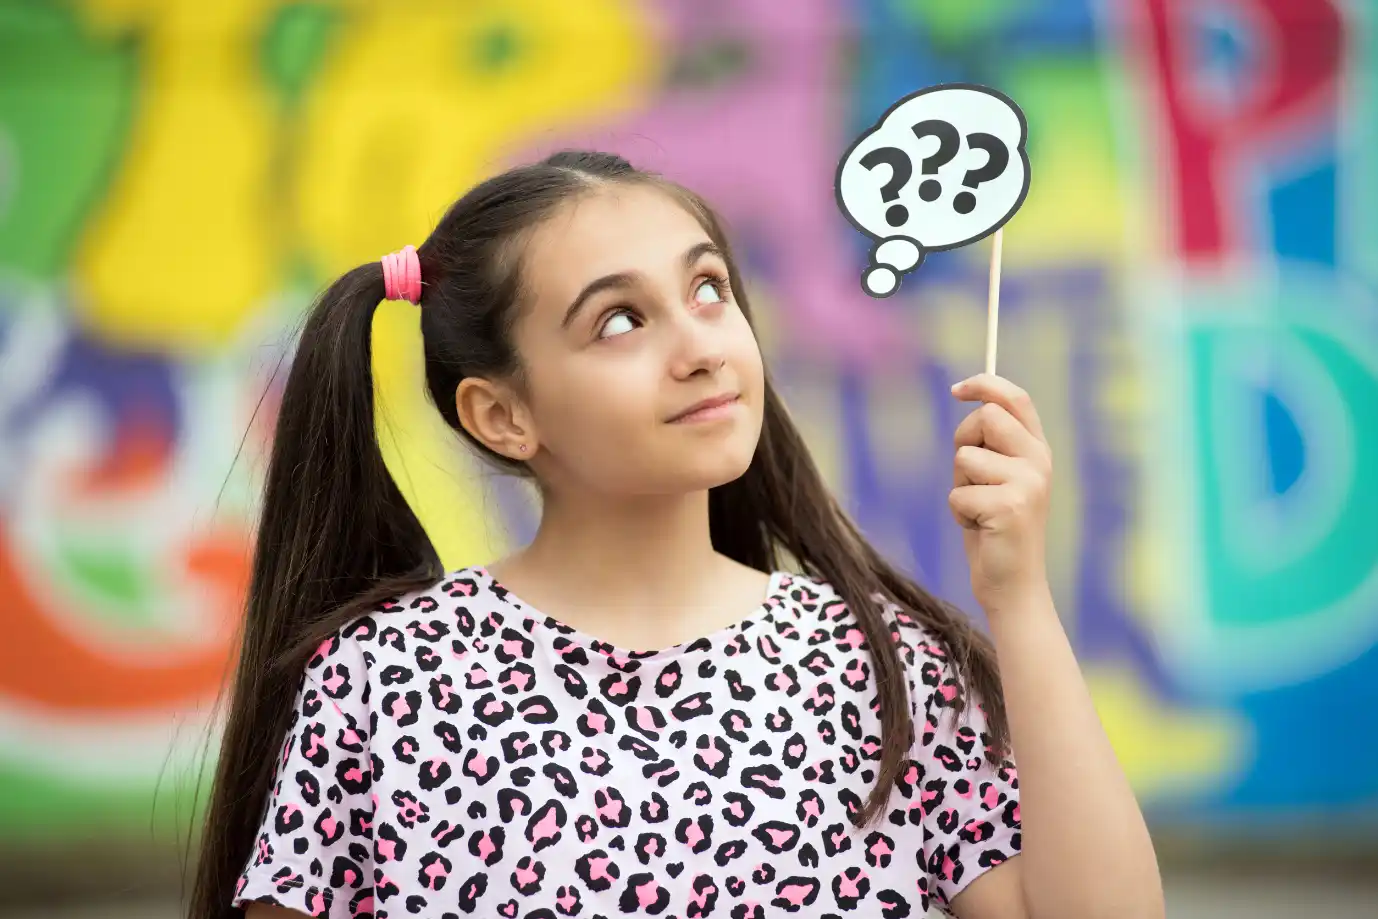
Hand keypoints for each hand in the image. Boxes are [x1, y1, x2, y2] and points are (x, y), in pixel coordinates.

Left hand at [949, 373, 1052, 611]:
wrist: (1014, 585)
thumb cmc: (994, 529)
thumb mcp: (997, 478)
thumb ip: (992, 444)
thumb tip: (973, 401)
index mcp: (1037, 450)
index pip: (1016, 399)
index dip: (985, 384)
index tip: (957, 389)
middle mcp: (1039, 462)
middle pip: (985, 418)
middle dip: (963, 442)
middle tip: (971, 477)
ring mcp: (1028, 483)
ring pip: (965, 457)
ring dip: (959, 485)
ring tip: (978, 510)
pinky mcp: (1009, 507)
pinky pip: (957, 493)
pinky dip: (958, 513)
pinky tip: (979, 529)